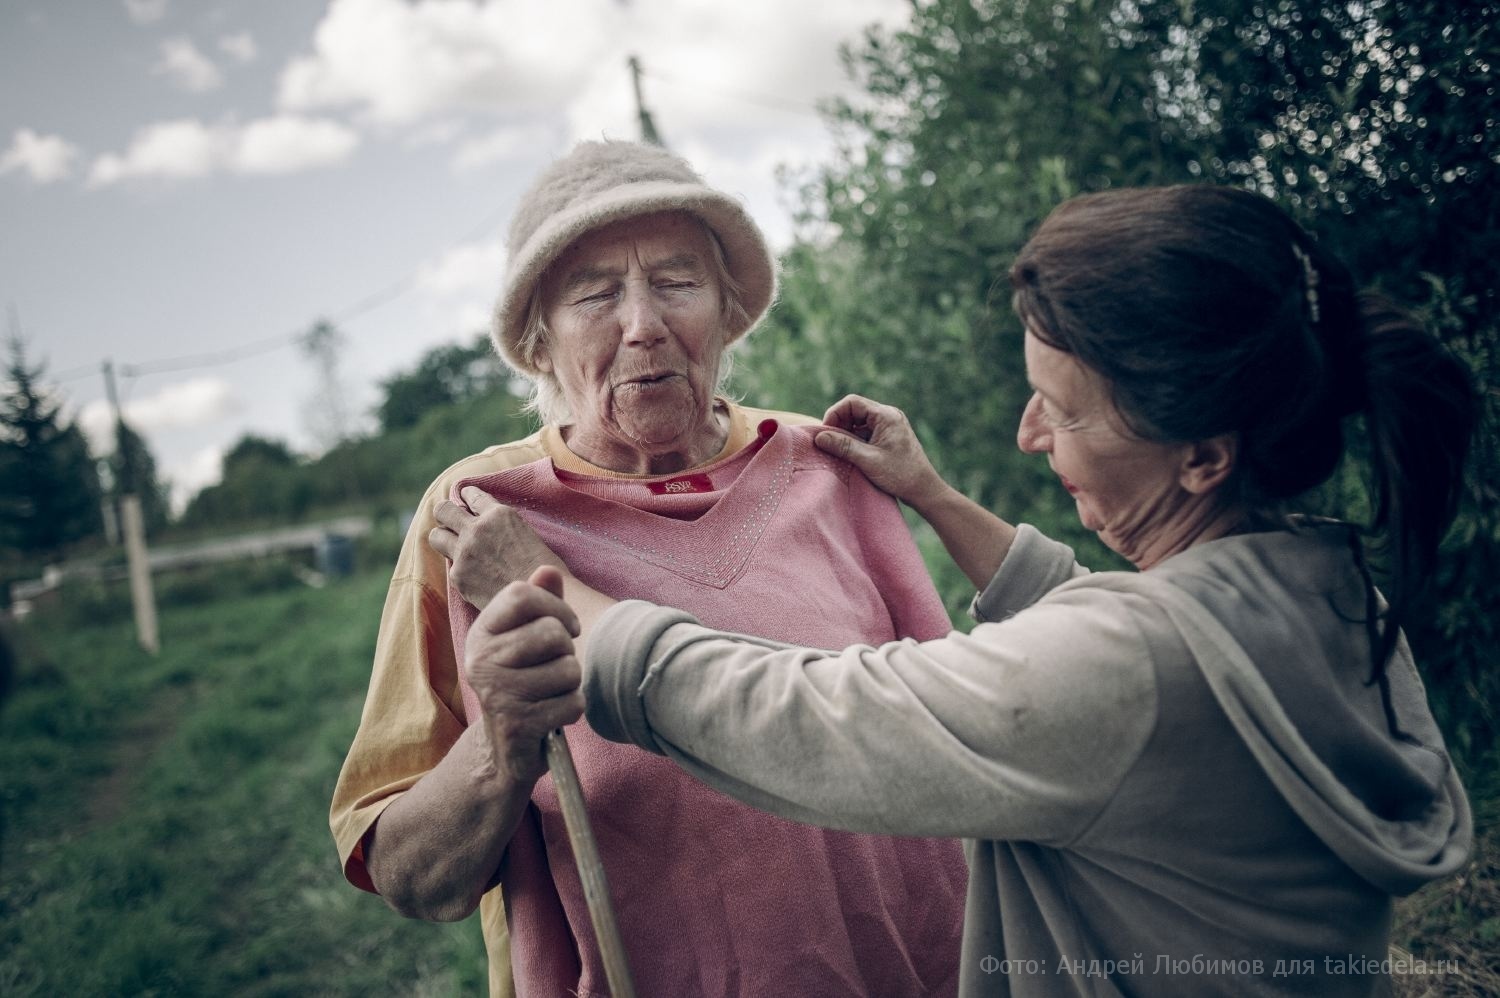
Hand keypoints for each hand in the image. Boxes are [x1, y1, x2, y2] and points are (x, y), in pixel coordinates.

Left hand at [430, 486, 566, 608]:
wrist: (542, 597)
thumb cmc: (544, 568)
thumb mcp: (526, 531)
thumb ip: (502, 525)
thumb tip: (487, 525)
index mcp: (499, 514)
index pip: (471, 495)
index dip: (466, 498)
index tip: (465, 501)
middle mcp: (477, 529)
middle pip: (443, 510)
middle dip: (446, 514)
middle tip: (452, 522)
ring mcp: (464, 552)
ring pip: (436, 535)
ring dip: (444, 538)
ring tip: (453, 546)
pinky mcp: (458, 576)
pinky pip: (450, 566)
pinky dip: (459, 569)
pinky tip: (472, 575)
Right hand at [465, 566, 583, 785]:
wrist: (506, 749)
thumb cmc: (525, 683)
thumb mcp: (526, 639)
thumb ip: (540, 602)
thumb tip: (548, 570)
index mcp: (483, 632)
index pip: (522, 594)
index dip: (557, 607)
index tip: (567, 627)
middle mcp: (481, 660)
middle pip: (552, 632)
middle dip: (567, 651)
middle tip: (554, 668)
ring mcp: (496, 693)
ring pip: (568, 669)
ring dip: (571, 684)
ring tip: (551, 693)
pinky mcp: (517, 725)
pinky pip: (573, 703)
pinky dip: (572, 710)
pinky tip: (552, 716)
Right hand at [815, 395, 946, 509]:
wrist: (924, 490)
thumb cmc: (900, 475)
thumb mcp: (868, 460)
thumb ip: (843, 446)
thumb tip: (819, 437)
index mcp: (886, 416)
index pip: (852, 403)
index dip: (834, 414)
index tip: (825, 433)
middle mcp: (889, 415)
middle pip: (855, 410)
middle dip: (839, 424)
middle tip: (829, 443)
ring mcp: (890, 425)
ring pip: (859, 421)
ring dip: (846, 433)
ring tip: (838, 449)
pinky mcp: (889, 435)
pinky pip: (866, 431)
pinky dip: (855, 439)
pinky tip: (850, 453)